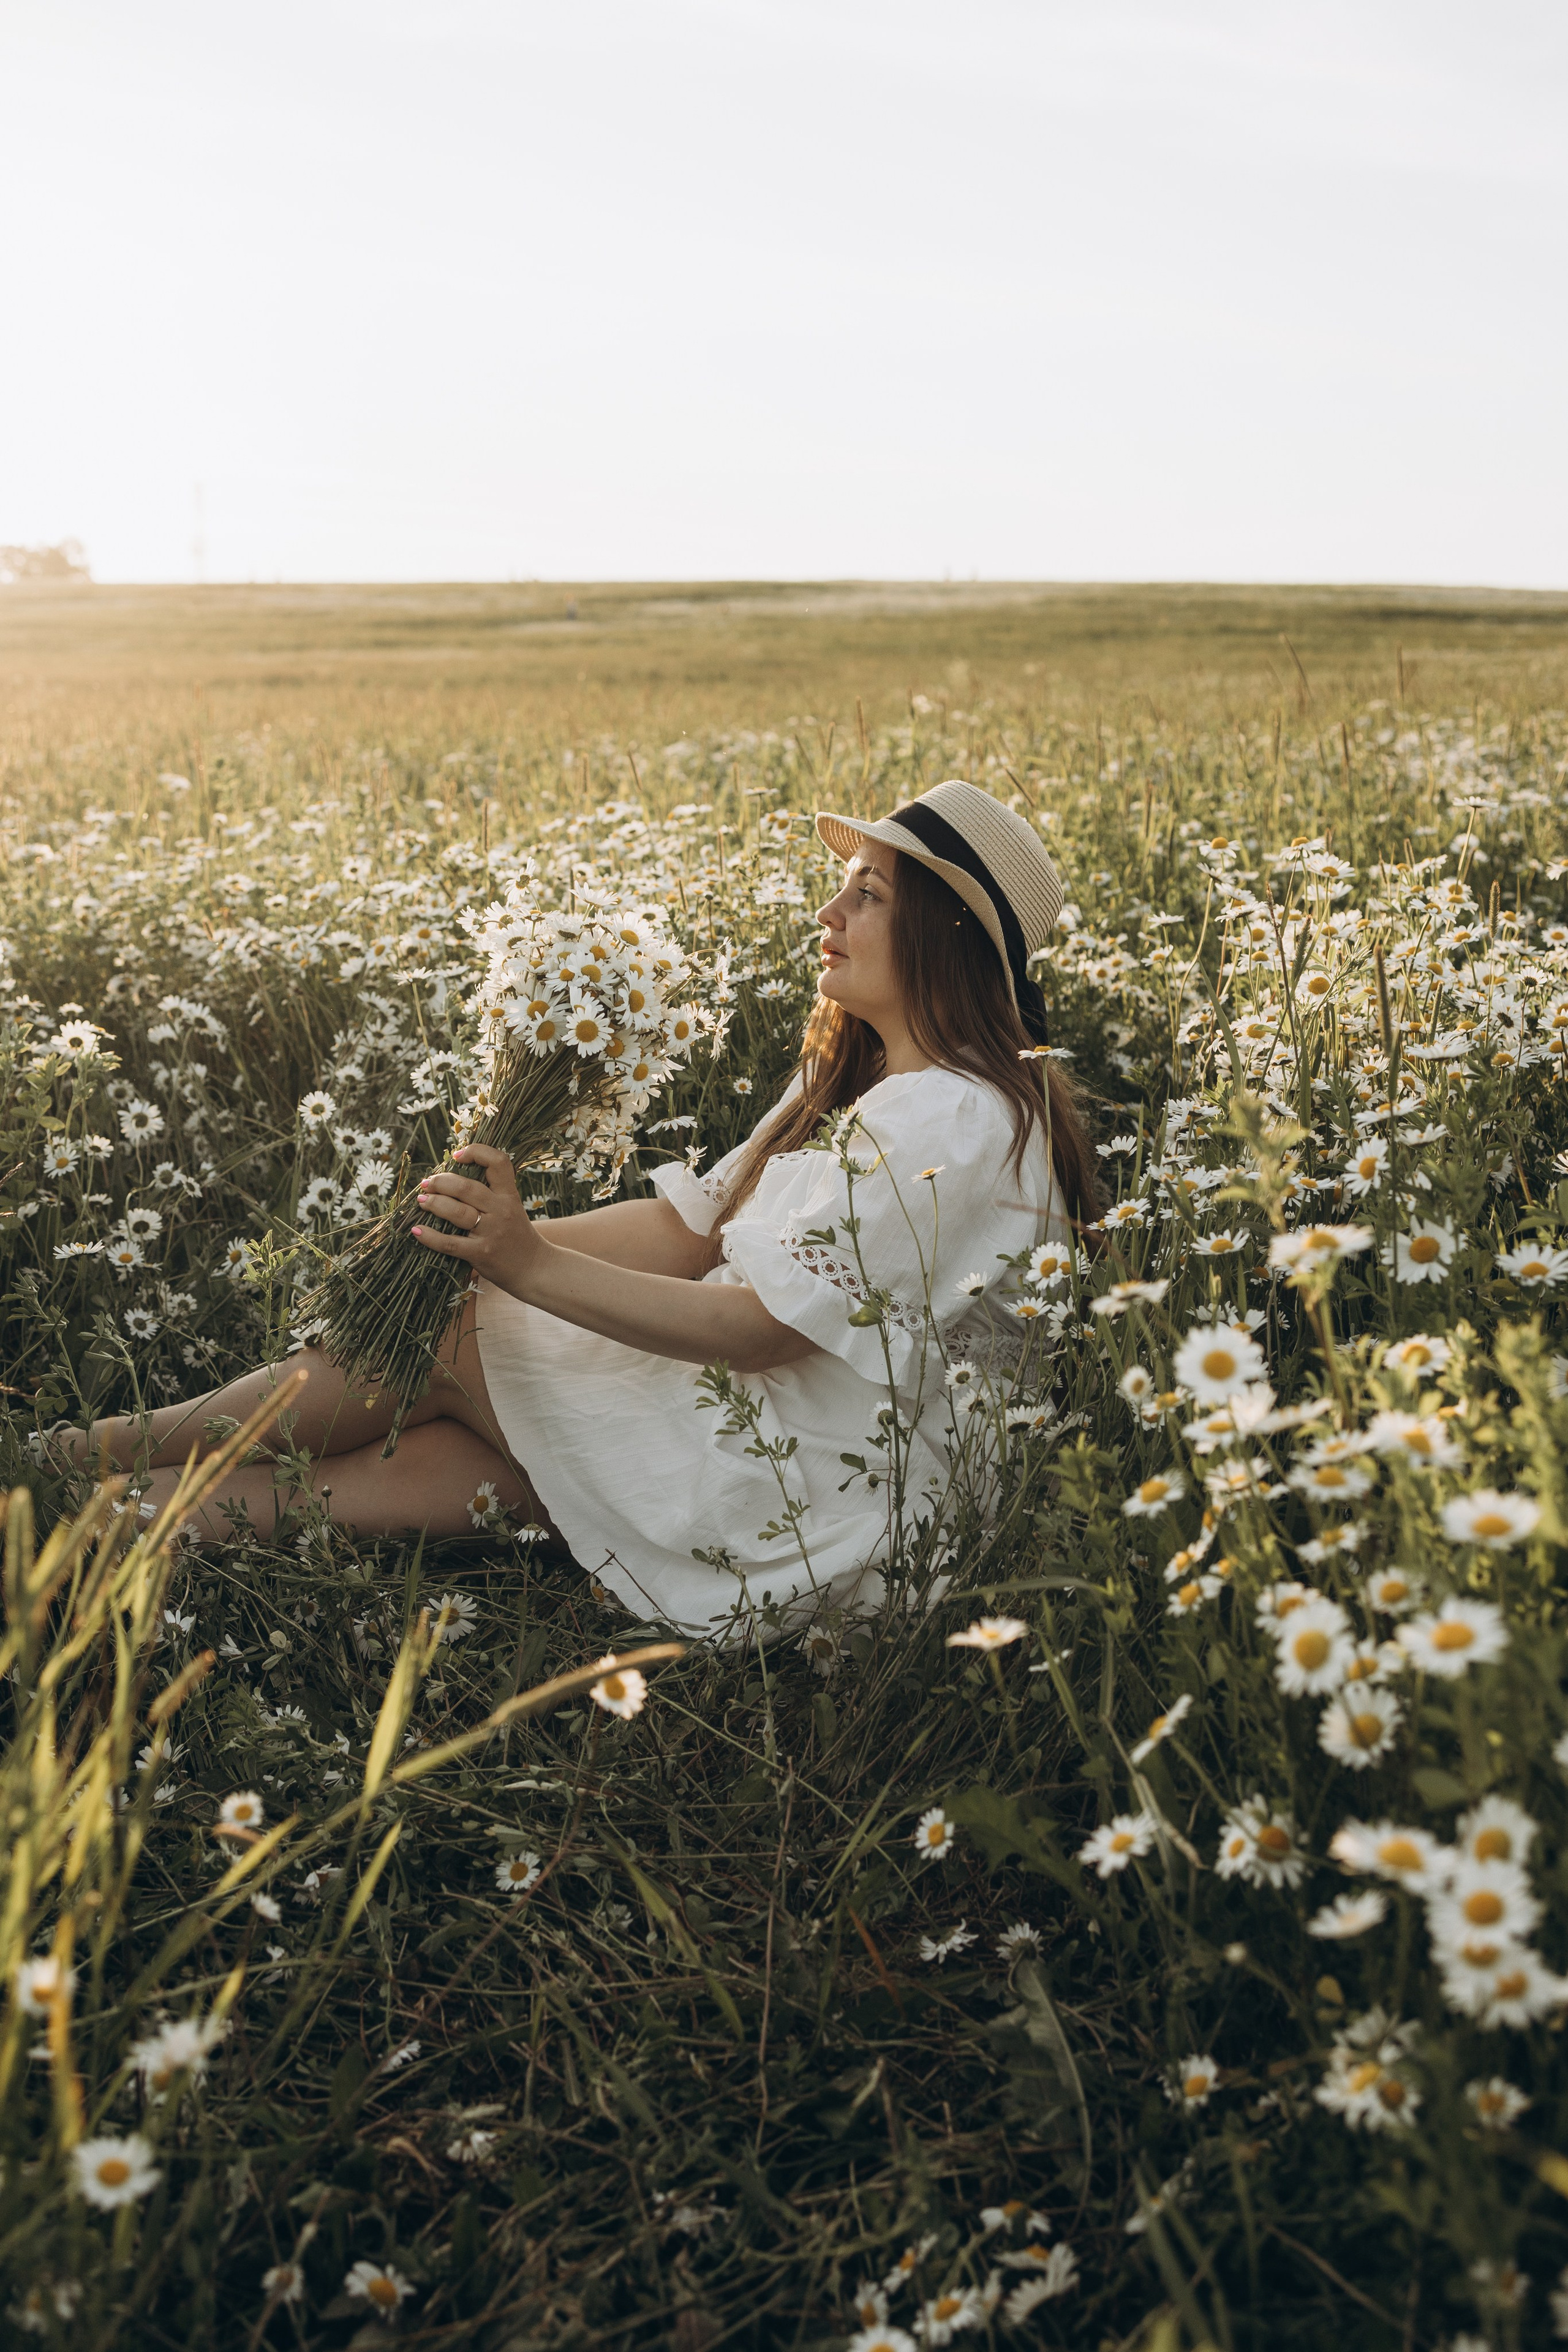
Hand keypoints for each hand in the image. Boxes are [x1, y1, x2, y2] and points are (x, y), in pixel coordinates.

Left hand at [410, 1145, 543, 1293]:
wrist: (535, 1269)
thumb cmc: (518, 1236)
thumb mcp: (512, 1208)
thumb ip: (492, 1194)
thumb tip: (454, 1179)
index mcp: (509, 1196)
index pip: (498, 1163)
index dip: (476, 1152)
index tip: (457, 1156)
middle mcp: (501, 1210)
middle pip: (466, 1187)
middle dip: (441, 1182)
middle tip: (427, 1184)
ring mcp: (491, 1232)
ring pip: (457, 1212)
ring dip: (433, 1204)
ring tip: (421, 1201)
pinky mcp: (481, 1254)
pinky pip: (450, 1243)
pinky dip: (430, 1236)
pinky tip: (417, 1230)